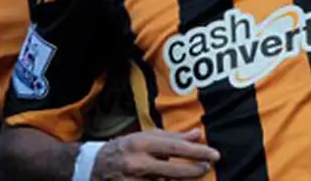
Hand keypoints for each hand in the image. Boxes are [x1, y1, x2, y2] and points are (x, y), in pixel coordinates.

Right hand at [90, 129, 218, 179]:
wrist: (96, 167)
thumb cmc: (126, 149)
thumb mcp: (145, 137)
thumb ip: (172, 137)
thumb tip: (197, 134)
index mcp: (140, 144)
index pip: (175, 148)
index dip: (197, 152)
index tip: (215, 154)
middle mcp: (137, 164)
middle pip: (174, 171)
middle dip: (195, 170)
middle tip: (207, 167)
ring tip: (190, 174)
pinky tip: (175, 180)